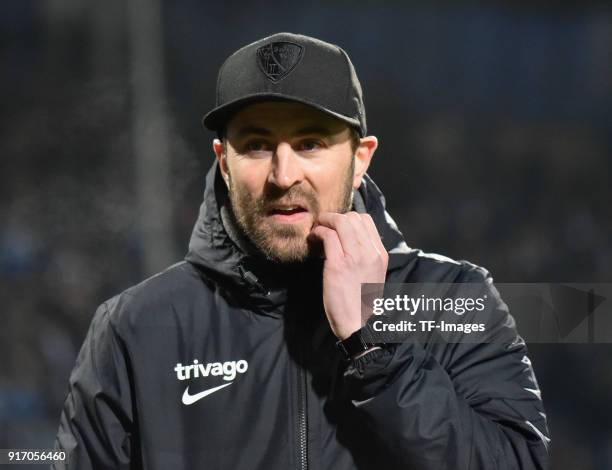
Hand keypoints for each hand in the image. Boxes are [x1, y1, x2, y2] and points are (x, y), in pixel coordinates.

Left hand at [309, 212, 387, 339]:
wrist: (360, 325)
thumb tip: (347, 240)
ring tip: (317, 229)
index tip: (336, 225)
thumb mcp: (372, 274)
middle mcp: (370, 252)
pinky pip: (327, 236)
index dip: (348, 218)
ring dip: (324, 221)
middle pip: (353, 217)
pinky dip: (317, 232)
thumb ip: (365, 255)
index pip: (366, 220)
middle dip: (334, 217)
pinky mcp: (338, 265)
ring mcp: (355, 257)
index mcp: (380, 254)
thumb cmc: (362, 302)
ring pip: (340, 222)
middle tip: (323, 224)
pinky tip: (313, 239)